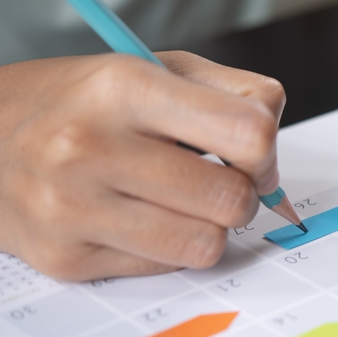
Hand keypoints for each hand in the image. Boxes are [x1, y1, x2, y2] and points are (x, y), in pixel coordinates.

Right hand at [0, 51, 285, 280]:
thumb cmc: (80, 102)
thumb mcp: (155, 68)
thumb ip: (234, 94)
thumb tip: (273, 153)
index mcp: (123, 86)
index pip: (248, 134)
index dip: (266, 152)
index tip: (252, 155)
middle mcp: (90, 147)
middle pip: (232, 199)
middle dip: (240, 194)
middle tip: (216, 181)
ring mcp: (71, 209)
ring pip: (207, 244)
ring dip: (209, 226)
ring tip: (180, 202)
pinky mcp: (64, 259)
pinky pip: (165, 268)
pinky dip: (169, 248)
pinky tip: (139, 219)